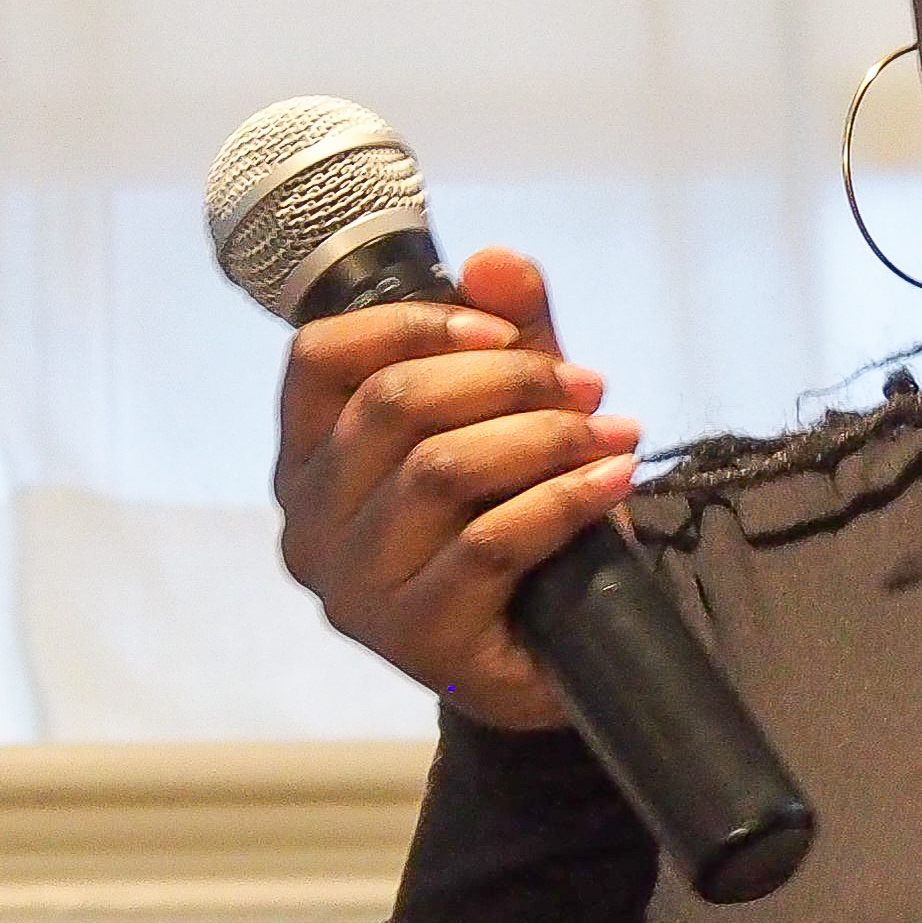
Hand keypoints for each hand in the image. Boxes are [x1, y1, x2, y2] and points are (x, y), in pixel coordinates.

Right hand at [271, 247, 639, 727]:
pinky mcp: (416, 642)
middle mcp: (310, 526)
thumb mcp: (514, 417)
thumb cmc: (517, 526)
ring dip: (543, 439)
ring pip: (439, 472)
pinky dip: (562, 501)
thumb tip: (495, 262)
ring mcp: (354, 592)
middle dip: (506, 380)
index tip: (504, 332)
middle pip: (390, 405)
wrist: (559, 660)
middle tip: (589, 386)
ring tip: (612, 435)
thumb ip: (504, 336)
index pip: (318, 359)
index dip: (411, 323)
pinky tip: (613, 482)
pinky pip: (487, 546)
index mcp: (308, 461)